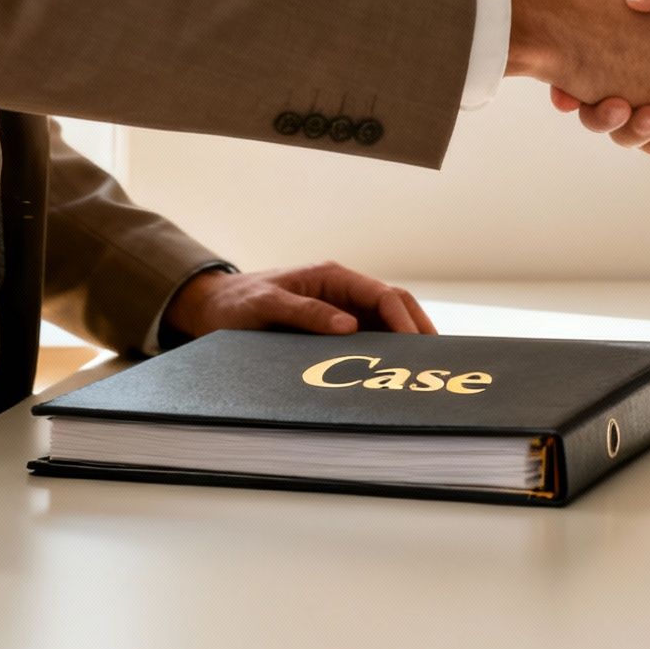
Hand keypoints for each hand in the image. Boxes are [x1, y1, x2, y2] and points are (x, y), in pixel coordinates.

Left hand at [160, 263, 433, 346]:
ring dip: (406, 342)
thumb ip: (305, 312)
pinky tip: (393, 372)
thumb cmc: (239, 302)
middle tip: (434, 360)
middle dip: (418, 329)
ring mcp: (341, 310)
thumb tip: (347, 326)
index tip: (414, 346)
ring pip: (387, 323)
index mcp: (333, 277)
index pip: (384, 294)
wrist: (215, 308)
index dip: (404, 319)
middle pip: (395, 306)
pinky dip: (385, 352)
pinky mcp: (334, 328)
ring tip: (422, 369)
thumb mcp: (266, 304)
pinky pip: (368, 338)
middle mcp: (343, 291)